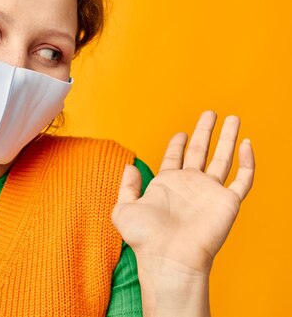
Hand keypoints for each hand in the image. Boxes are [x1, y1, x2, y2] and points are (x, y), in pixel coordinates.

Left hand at [111, 110, 254, 275]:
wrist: (169, 258)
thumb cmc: (145, 239)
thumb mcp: (123, 210)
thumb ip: (126, 187)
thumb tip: (129, 166)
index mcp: (166, 184)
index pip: (175, 157)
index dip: (178, 143)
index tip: (182, 132)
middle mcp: (189, 185)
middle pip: (200, 150)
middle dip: (205, 131)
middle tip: (210, 113)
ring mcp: (209, 192)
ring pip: (223, 158)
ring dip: (229, 138)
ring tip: (234, 118)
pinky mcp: (227, 202)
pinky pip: (242, 179)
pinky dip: (248, 162)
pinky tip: (247, 144)